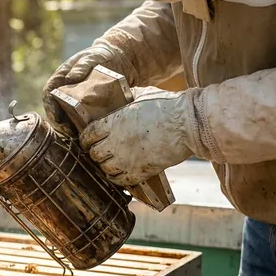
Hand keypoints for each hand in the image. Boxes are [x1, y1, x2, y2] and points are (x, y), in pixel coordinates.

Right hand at [42, 43, 128, 136]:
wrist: (116, 58)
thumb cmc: (99, 55)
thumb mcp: (91, 57)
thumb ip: (81, 66)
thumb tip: (70, 79)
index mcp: (60, 79)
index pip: (48, 95)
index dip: (50, 109)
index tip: (57, 119)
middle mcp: (64, 92)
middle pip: (56, 111)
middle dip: (60, 124)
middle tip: (70, 132)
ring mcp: (74, 100)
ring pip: (66, 118)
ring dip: (70, 128)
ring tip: (79, 137)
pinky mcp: (85, 107)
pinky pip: (79, 119)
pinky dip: (81, 128)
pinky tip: (88, 134)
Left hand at [79, 87, 199, 186]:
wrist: (189, 124)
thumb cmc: (167, 106)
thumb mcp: (141, 95)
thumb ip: (126, 98)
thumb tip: (120, 96)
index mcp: (113, 123)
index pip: (88, 135)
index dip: (86, 139)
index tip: (88, 140)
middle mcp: (116, 142)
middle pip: (94, 154)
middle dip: (95, 152)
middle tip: (100, 151)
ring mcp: (127, 159)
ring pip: (105, 169)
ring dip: (105, 166)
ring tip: (110, 162)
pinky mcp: (141, 171)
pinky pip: (121, 181)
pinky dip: (117, 178)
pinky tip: (120, 173)